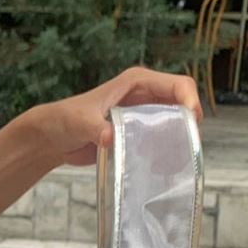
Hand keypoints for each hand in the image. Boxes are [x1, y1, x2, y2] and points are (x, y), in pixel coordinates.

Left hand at [36, 65, 201, 176]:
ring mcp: (145, 113)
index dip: (191, 100)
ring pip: (176, 121)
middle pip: (183, 103)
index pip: (177, 84)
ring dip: (181, 137)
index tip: (193, 122)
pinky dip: (169, 148)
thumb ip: (96, 128)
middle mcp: (145, 94)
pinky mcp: (140, 131)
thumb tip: (110, 138)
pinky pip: (164, 136)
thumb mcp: (80, 122)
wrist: (53, 137)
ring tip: (177, 158)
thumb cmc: (65, 120)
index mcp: (137, 82)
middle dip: (190, 123)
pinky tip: (164, 164)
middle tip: (189, 147)